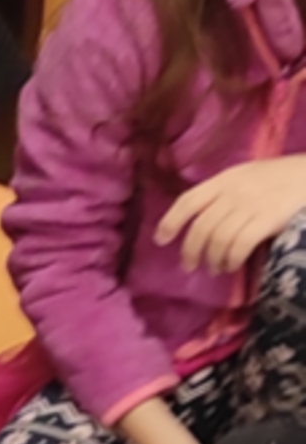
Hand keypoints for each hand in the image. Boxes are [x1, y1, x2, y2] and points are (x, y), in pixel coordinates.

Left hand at [157, 156, 305, 274]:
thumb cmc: (284, 177)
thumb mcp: (250, 175)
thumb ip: (227, 192)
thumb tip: (205, 220)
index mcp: (226, 178)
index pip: (188, 200)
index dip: (170, 221)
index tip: (160, 240)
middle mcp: (234, 191)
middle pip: (201, 226)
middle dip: (191, 250)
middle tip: (190, 266)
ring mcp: (251, 205)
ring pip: (218, 239)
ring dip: (213, 259)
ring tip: (216, 268)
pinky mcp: (267, 220)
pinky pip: (239, 245)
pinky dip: (231, 259)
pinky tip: (232, 265)